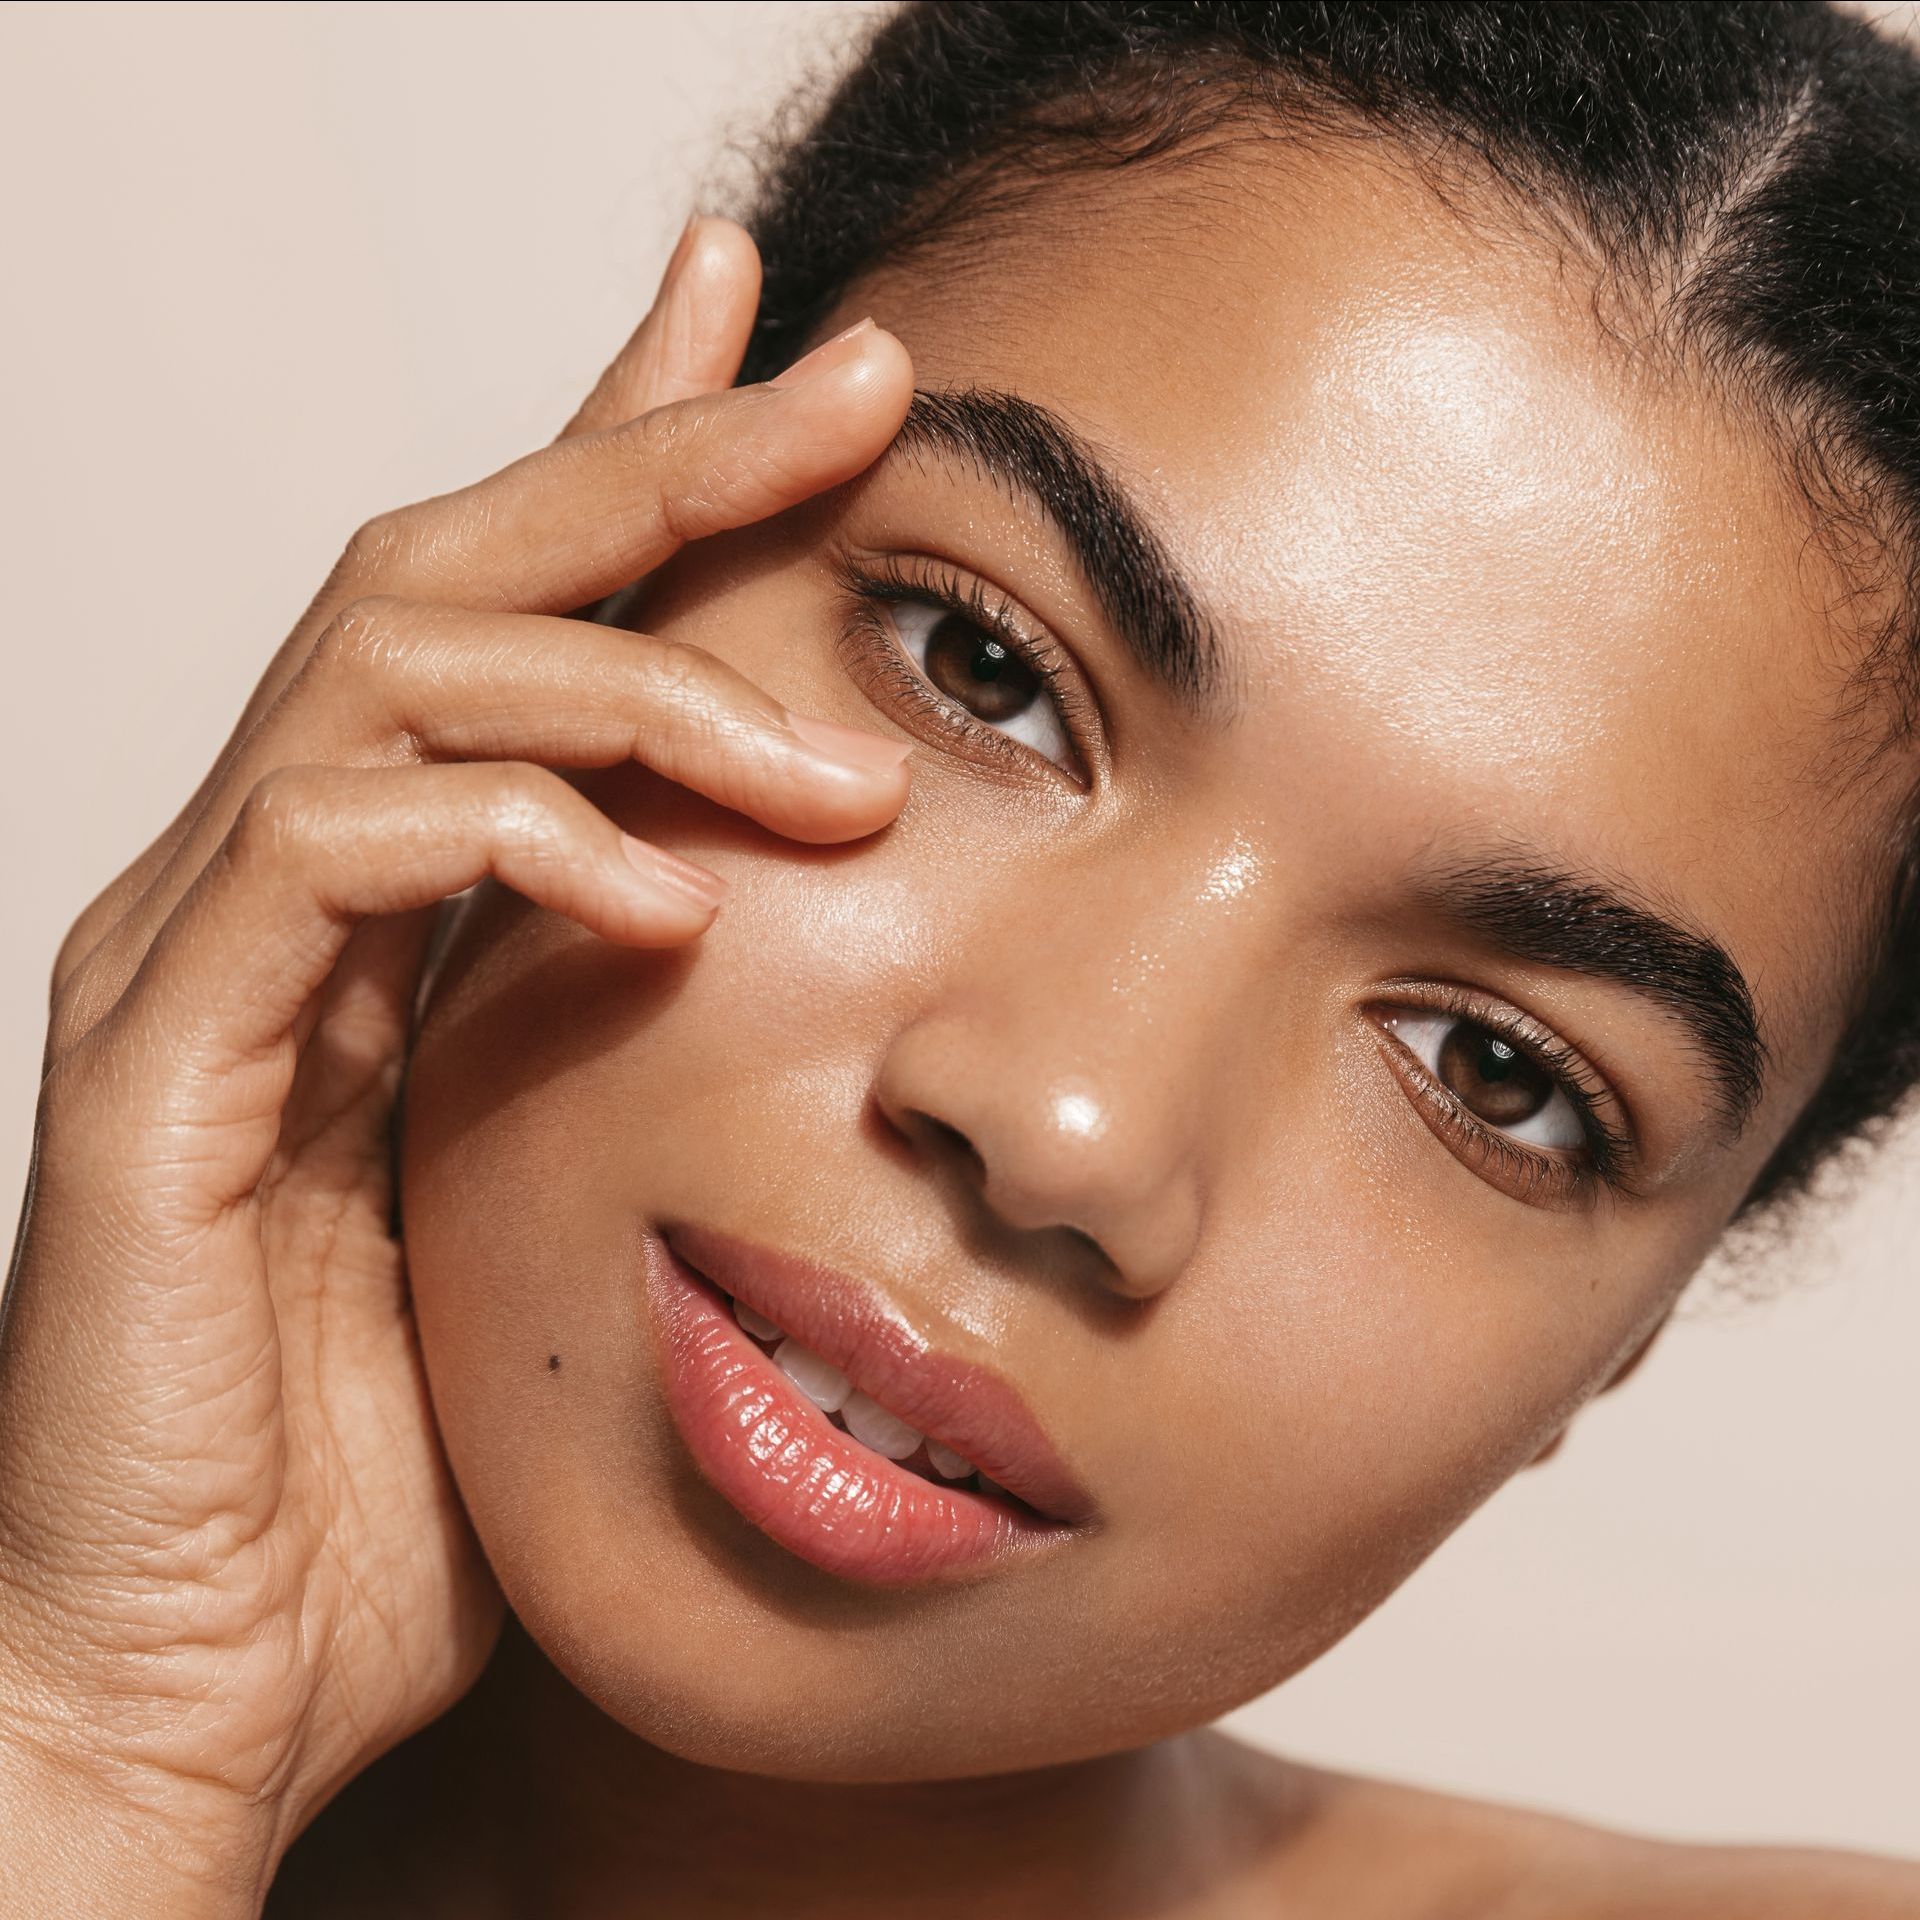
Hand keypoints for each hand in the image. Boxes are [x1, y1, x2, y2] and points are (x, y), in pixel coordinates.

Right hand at [0, 217, 913, 1914]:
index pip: (520, 620)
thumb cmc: (396, 1458)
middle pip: (456, 572)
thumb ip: (638, 1048)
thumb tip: (806, 949)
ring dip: (631, 683)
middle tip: (854, 391)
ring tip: (829, 771)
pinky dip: (507, 841)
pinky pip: (321, 861)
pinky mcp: (152, 1069)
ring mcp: (198, 958)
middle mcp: (272, 884)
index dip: (648, 462)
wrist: (197, 1681)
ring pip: (389, 674)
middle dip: (659, 461)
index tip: (809, 371)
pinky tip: (666, 900)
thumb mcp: (569, 1197)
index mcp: (383, 904)